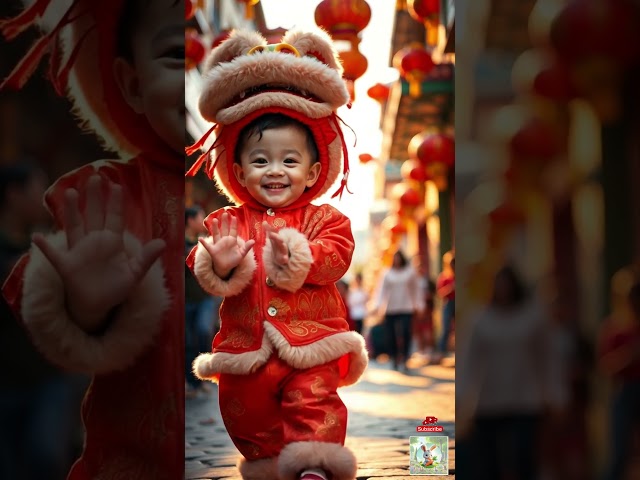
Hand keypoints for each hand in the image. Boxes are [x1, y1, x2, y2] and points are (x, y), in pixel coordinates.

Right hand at [32, 175, 165, 332]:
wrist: (99, 304)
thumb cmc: (116, 287)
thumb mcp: (135, 273)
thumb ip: (147, 258)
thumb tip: (162, 243)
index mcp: (113, 242)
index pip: (115, 218)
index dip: (115, 202)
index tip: (116, 185)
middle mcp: (95, 241)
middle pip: (94, 215)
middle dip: (94, 197)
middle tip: (94, 177)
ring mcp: (79, 251)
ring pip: (75, 226)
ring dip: (72, 211)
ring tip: (70, 192)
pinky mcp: (66, 264)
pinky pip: (53, 254)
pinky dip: (45, 246)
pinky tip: (37, 236)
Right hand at [200, 212, 254, 278]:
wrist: (226, 267)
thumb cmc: (234, 260)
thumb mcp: (242, 254)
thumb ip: (247, 247)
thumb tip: (253, 241)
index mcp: (232, 240)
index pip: (233, 230)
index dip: (233, 224)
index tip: (234, 216)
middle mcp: (224, 240)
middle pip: (224, 229)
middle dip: (224, 222)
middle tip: (225, 213)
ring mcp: (218, 244)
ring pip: (216, 234)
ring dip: (215, 227)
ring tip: (214, 220)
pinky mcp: (213, 250)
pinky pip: (207, 246)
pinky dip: (204, 242)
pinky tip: (200, 238)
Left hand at [262, 222, 288, 266]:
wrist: (282, 256)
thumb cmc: (277, 245)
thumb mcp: (272, 237)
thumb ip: (268, 230)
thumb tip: (264, 221)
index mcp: (277, 238)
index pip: (274, 232)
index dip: (270, 228)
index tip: (265, 224)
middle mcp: (281, 243)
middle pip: (279, 239)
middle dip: (276, 236)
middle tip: (271, 234)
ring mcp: (283, 250)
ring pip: (284, 247)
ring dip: (283, 246)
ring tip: (283, 244)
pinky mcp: (284, 258)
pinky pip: (285, 258)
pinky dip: (285, 258)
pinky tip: (285, 259)